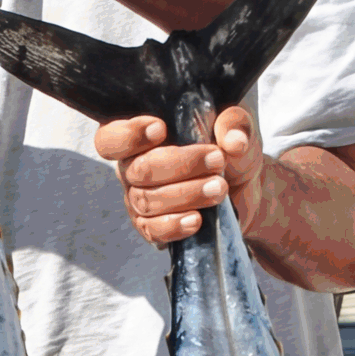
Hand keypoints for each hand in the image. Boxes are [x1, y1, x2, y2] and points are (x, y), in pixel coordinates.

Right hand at [94, 106, 262, 247]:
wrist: (243, 188)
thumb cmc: (227, 149)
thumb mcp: (235, 128)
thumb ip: (234, 124)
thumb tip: (233, 142)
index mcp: (138, 136)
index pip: (111, 138)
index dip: (129, 135)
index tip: (161, 129)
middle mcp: (131, 168)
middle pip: (137, 170)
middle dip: (180, 165)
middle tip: (217, 161)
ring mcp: (139, 200)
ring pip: (147, 201)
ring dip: (186, 194)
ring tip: (220, 188)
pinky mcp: (154, 227)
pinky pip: (152, 230)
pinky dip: (174, 225)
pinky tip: (197, 219)